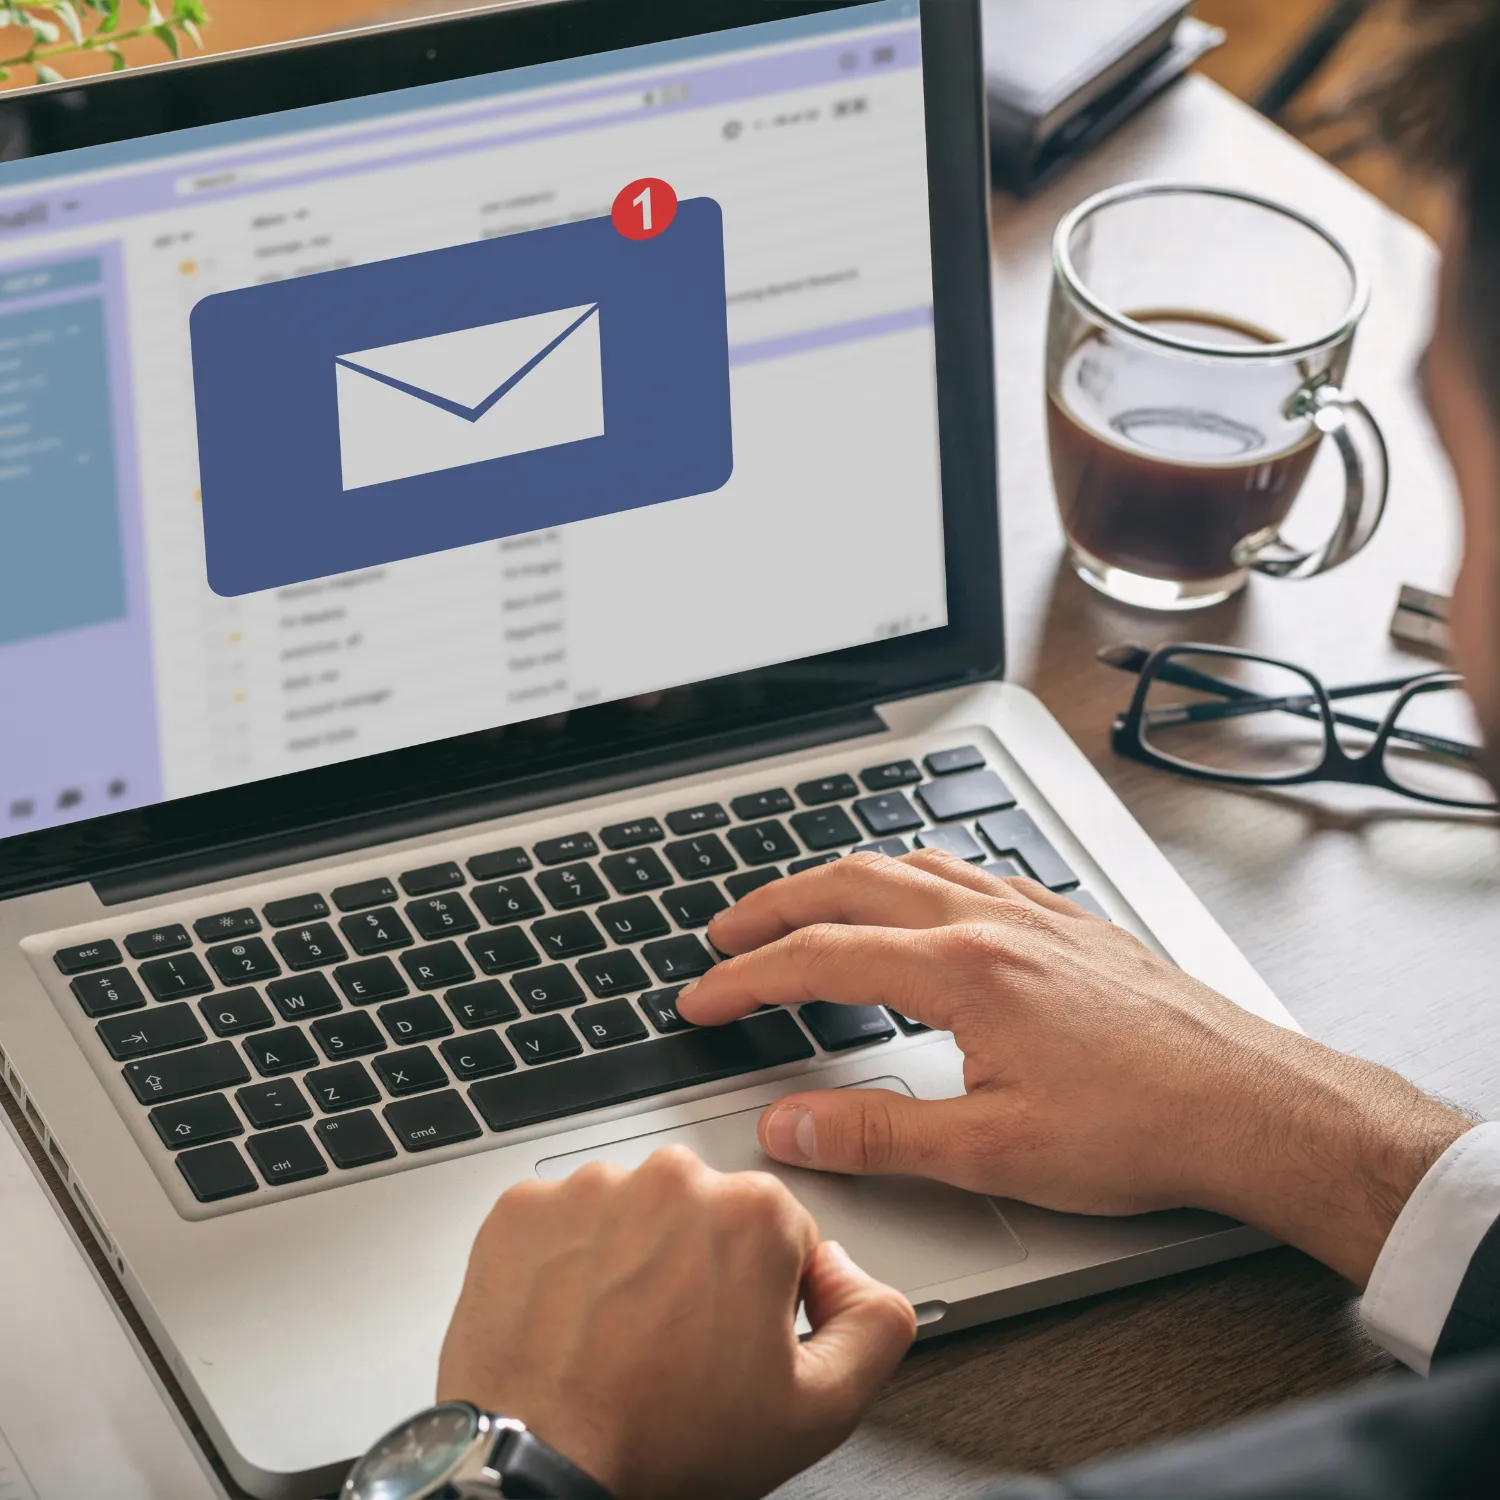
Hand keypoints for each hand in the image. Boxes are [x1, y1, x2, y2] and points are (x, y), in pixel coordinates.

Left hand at [436, 1146, 914, 1499]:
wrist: (540, 1471)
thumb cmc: (664, 1443)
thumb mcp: (819, 1411)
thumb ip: (876, 1324)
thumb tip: (852, 1273)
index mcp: (752, 1212)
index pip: (782, 1236)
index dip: (765, 1299)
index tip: (734, 1343)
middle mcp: (672, 1179)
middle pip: (706, 1215)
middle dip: (701, 1268)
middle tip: (677, 1348)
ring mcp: (591, 1188)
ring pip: (634, 1213)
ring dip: (632, 1259)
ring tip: (618, 1338)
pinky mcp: (524, 1207)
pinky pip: (563, 1221)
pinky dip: (567, 1260)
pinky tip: (572, 1319)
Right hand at [677, 850, 1472, 1285]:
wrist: (1253, 1105)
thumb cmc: (1141, 1126)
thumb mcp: (992, 1151)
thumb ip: (876, 1135)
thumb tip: (788, 1127)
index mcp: (961, 970)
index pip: (819, 959)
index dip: (746, 979)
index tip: (701, 999)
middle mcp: (991, 922)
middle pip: (850, 885)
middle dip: (773, 906)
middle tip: (725, 933)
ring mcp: (1032, 911)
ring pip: (909, 865)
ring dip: (839, 880)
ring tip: (802, 905)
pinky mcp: (1066, 921)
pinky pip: (968, 869)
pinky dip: (912, 874)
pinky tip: (918, 895)